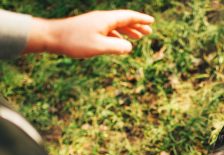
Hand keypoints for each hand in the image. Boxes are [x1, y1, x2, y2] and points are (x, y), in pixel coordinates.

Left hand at [24, 10, 153, 57]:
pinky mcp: (89, 30)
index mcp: (106, 20)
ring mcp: (95, 24)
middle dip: (137, 25)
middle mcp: (102, 19)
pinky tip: (120, 42)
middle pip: (123, 20)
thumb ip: (117, 47)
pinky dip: (118, 35)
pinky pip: (109, 31)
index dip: (141, 19)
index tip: (152, 22)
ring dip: (128, 30)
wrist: (52, 37)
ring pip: (116, 26)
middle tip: (148, 32)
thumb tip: (129, 47)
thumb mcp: (99, 46)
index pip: (128, 16)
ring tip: (137, 37)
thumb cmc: (74, 42)